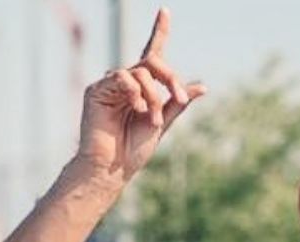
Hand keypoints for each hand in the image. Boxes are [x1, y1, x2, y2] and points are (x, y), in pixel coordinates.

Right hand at [75, 8, 205, 183]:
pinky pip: (122, 78)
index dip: (159, 31)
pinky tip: (137, 109)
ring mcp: (111, 84)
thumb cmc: (134, 149)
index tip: (165, 11)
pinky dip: (136, 93)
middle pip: (152, 61)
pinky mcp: (97, 89)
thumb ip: (178, 103)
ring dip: (153, 95)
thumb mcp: (163, 123)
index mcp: (143, 87)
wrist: (113, 168)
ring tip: (152, 119)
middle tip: (178, 100)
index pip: (152, 53)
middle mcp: (126, 81)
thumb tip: (202, 86)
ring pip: (140, 72)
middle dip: (169, 78)